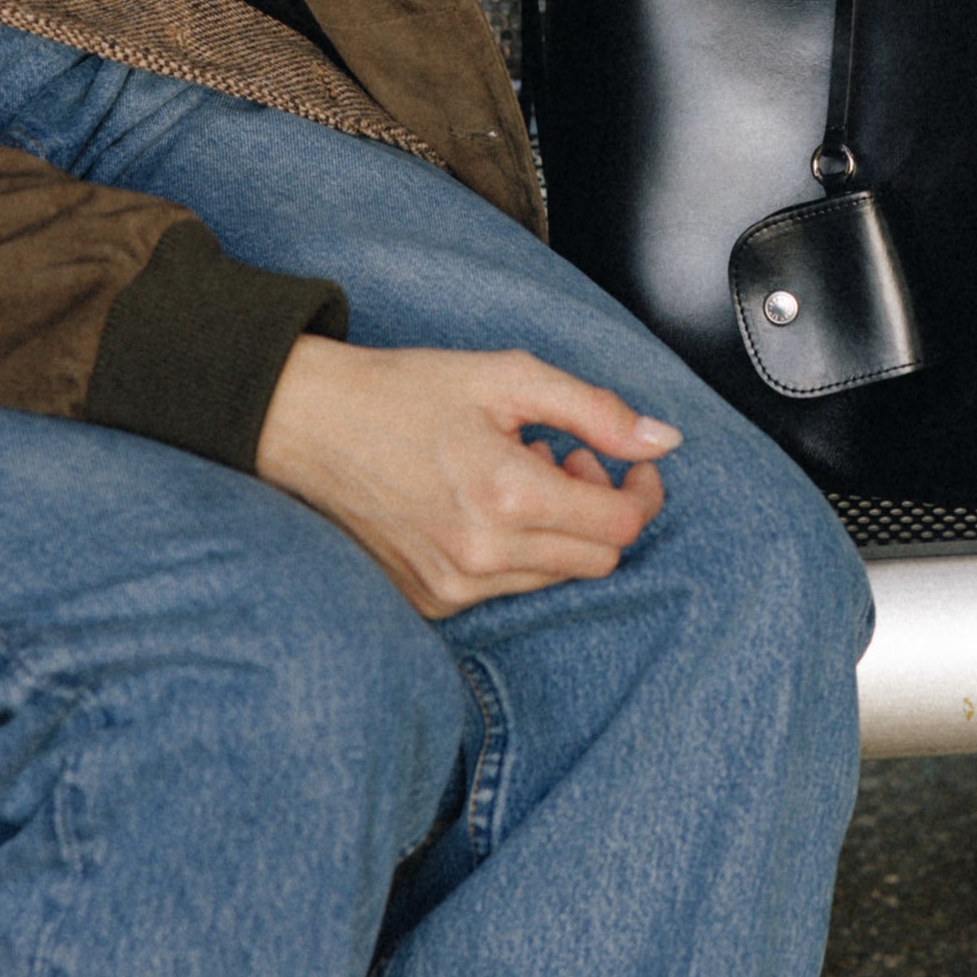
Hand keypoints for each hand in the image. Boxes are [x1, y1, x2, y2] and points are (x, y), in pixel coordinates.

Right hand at [255, 335, 681, 618]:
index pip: (621, 526)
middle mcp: (483, 555)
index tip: (626, 460)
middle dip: (600, 506)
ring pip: (554, 576)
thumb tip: (664, 441)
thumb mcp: (511, 376)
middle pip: (597, 559)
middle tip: (563, 456)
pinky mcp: (429, 600)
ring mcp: (452, 586)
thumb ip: (596, 411)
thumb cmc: (409, 391)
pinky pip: (506, 588)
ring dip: (558, 528)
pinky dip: (515, 550)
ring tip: (515, 472)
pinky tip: (481, 503)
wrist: (312, 423)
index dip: (641, 490)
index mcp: (509, 496)